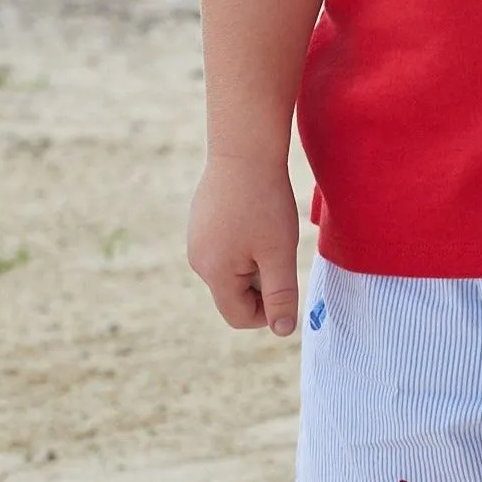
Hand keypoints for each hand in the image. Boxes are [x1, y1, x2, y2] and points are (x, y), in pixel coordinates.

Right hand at [187, 152, 300, 333]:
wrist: (244, 150)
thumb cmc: (264, 202)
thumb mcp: (279, 253)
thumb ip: (280, 296)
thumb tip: (282, 331)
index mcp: (214, 273)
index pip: (238, 316)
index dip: (267, 310)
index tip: (285, 280)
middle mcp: (197, 260)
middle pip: (234, 294)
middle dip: (261, 281)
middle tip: (278, 247)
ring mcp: (195, 239)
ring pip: (231, 270)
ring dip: (255, 260)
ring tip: (266, 228)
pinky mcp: (200, 223)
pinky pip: (225, 248)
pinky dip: (245, 242)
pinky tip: (254, 214)